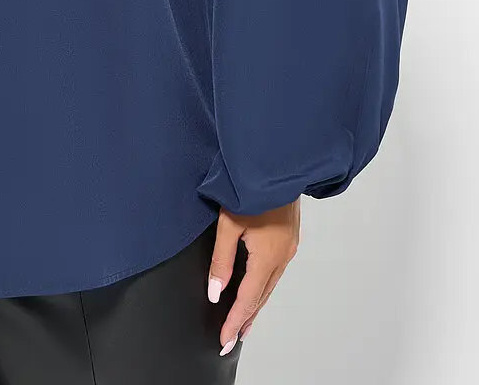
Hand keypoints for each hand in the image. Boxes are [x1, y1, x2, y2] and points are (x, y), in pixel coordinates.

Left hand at [208, 197, 300, 354]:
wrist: (279, 163)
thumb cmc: (251, 187)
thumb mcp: (229, 223)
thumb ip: (221, 260)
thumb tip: (215, 292)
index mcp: (268, 257)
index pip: (247, 299)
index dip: (234, 321)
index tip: (224, 340)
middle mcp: (282, 256)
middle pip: (261, 297)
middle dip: (245, 320)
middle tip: (232, 340)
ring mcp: (288, 247)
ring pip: (270, 285)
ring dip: (255, 305)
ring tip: (244, 324)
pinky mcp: (289, 238)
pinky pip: (275, 272)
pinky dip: (263, 287)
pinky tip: (257, 290)